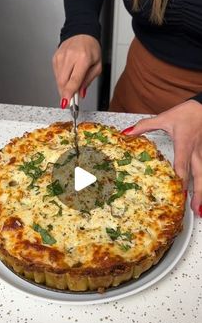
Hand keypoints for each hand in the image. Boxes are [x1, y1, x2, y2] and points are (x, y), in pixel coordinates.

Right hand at [52, 34, 101, 106]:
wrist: (82, 33)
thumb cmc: (91, 48)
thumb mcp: (97, 66)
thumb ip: (88, 81)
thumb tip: (80, 93)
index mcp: (83, 59)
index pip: (74, 80)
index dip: (69, 93)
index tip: (66, 103)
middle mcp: (70, 57)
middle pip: (63, 81)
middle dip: (65, 94)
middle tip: (70, 101)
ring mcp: (61, 56)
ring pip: (58, 79)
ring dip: (64, 87)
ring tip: (71, 85)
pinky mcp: (55, 57)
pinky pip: (56, 74)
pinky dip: (62, 79)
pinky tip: (68, 75)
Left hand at [122, 100, 201, 215]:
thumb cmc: (186, 113)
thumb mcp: (164, 118)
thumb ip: (145, 126)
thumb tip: (127, 133)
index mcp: (184, 145)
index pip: (182, 165)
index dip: (180, 180)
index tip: (179, 193)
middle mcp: (195, 152)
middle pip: (198, 176)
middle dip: (198, 194)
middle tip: (195, 210)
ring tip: (200, 210)